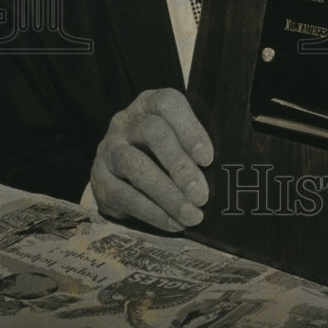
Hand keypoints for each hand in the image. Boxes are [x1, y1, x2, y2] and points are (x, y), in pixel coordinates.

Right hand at [90, 88, 212, 231]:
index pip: (168, 103)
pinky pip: (124, 196)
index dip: (190, 129)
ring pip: (135, 166)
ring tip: (192, 215)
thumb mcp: (180, 139)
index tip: (208, 158)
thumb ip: (197, 147)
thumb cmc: (165, 151)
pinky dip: (152, 213)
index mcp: (150, 103)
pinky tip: (174, 224)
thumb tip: (229, 170)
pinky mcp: (98, 180)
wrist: (121, 173)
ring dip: (167, 194)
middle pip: (152, 132)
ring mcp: (108, 149)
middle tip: (202, 195)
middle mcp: (126, 121)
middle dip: (180, 165)